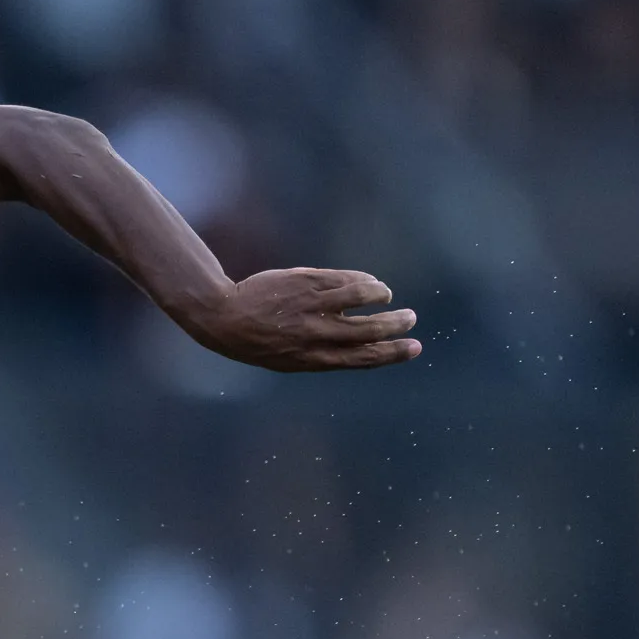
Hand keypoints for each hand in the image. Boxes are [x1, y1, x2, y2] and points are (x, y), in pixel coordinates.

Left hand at [187, 269, 420, 372]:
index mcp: (314, 358)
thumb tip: (363, 342)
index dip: (393, 353)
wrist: (223, 318)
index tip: (415, 347)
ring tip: (385, 294)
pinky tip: (367, 281)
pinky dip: (362, 280)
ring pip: (362, 295)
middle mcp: (316, 333)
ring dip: (380, 294)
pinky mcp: (307, 281)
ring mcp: (312, 305)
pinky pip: (345, 279)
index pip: (363, 358)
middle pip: (369, 329)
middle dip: (396, 324)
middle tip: (410, 318)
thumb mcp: (289, 358)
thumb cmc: (257, 341)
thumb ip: (325, 352)